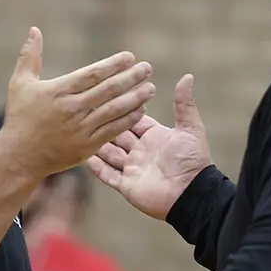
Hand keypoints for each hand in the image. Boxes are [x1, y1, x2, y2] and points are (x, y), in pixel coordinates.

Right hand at [0, 29, 156, 177]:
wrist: (19, 157)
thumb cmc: (20, 118)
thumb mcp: (20, 84)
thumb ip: (30, 56)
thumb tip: (34, 29)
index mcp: (59, 91)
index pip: (92, 74)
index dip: (113, 64)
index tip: (129, 57)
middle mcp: (72, 108)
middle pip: (108, 90)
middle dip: (131, 78)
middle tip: (147, 68)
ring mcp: (81, 128)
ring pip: (114, 110)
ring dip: (135, 98)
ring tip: (150, 88)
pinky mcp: (87, 146)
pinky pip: (112, 130)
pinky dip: (128, 120)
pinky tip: (141, 111)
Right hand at [86, 74, 211, 219]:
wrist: (191, 194)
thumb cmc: (192, 161)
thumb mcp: (190, 129)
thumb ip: (184, 104)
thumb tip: (187, 76)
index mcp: (154, 136)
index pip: (132, 119)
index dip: (120, 110)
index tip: (104, 97)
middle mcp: (141, 152)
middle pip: (117, 135)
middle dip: (103, 125)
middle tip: (85, 112)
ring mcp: (132, 169)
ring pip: (108, 154)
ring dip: (96, 145)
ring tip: (78, 131)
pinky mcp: (126, 185)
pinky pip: (107, 175)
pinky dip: (96, 167)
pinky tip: (82, 156)